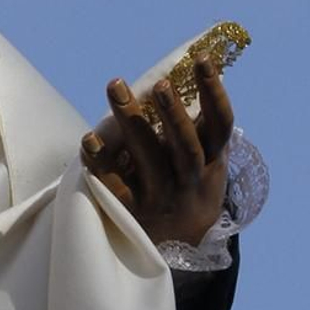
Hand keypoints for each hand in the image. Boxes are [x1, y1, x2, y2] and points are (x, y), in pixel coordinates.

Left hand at [81, 58, 233, 249]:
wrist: (179, 250)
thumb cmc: (187, 185)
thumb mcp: (205, 161)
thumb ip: (198, 125)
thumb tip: (190, 65)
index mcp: (212, 163)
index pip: (220, 125)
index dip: (214, 94)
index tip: (201, 59)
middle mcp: (190, 181)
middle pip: (184, 146)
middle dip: (173, 114)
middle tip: (160, 84)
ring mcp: (160, 197)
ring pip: (149, 160)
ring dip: (132, 122)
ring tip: (116, 85)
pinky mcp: (131, 212)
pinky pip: (114, 186)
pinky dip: (101, 163)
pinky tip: (89, 139)